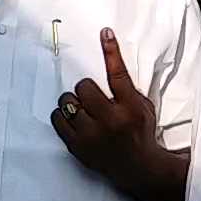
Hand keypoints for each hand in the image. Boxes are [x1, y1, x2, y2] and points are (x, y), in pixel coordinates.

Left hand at [53, 28, 160, 195]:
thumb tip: (112, 61)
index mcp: (129, 108)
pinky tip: (73, 118)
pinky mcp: (78, 147)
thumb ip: (126, 88)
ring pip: (68, 103)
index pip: (118, 74)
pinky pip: (58, 120)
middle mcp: (110, 121)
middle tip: (93, 97)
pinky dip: (63, 115)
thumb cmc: (139, 133)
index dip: (111, 52)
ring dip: (73, 102)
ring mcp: (92, 136)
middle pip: (84, 87)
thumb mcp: (142, 106)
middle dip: (86, 89)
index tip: (105, 33)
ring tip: (83, 109)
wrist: (139, 167)